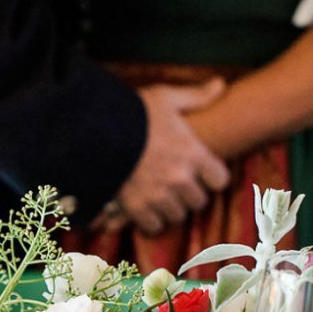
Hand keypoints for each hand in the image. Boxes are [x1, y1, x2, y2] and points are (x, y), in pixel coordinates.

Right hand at [102, 81, 229, 235]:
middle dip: (191, 194)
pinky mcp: (136, 208)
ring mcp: (158, 195)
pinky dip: (151, 219)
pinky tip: (145, 207)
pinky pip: (154, 226)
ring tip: (161, 196)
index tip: (204, 173)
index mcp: (191, 152)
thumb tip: (221, 85)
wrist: (91, 130)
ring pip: (178, 216)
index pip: (220, 179)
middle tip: (179, 184)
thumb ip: (195, 96)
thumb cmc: (131, 112)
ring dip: (171, 208)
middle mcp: (179, 177)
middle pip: (199, 202)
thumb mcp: (165, 97)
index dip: (213, 177)